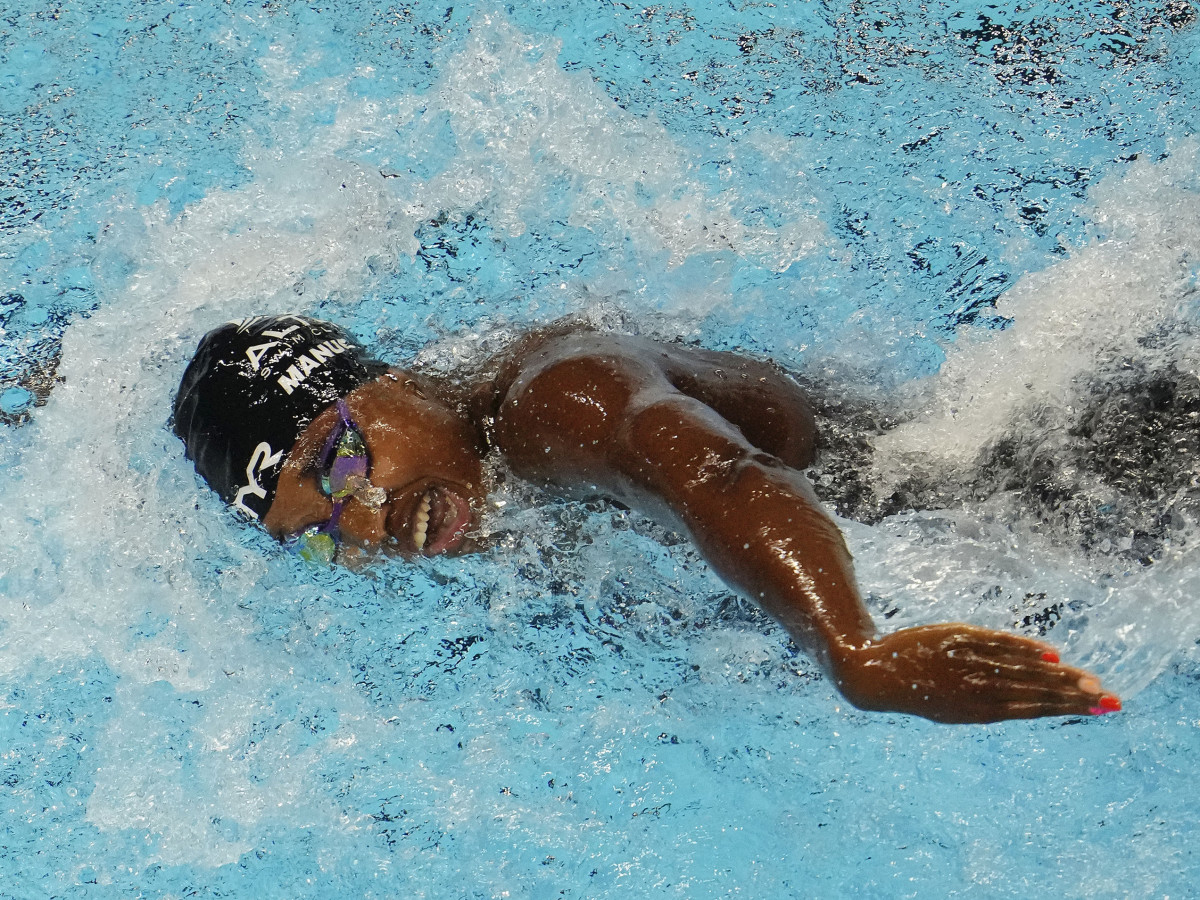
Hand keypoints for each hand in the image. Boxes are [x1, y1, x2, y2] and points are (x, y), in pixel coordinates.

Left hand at [832, 623, 1119, 723]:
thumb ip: (989, 702)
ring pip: (1020, 670)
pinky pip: (995, 644)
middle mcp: (975, 689)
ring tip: (1089, 679)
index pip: (1030, 710)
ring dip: (1058, 674)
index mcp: (975, 712)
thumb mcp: (952, 706)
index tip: (1097, 710)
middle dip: (1073, 695)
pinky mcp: (955, 639)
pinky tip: (1048, 652)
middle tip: (1110, 699)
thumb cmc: (917, 690)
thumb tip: (1028, 695)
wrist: (872, 674)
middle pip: (1033, 692)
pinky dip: (1022, 648)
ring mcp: (966, 664)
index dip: (1064, 709)